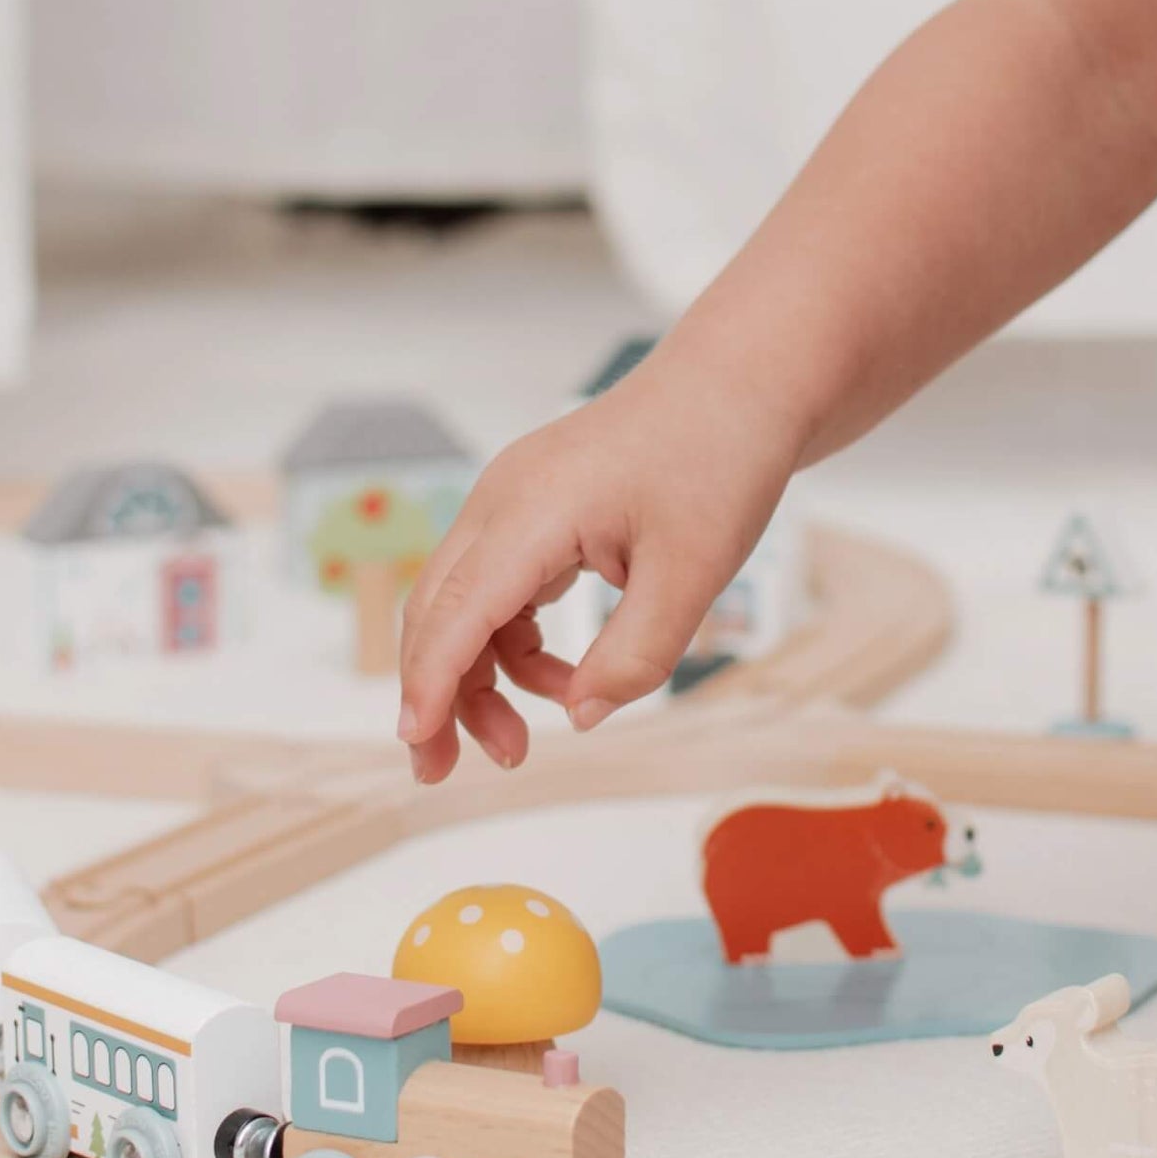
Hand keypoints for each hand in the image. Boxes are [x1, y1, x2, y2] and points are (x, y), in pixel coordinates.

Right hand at [395, 364, 798, 781]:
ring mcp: (512, 502)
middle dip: (435, 695)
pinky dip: (515, 644)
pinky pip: (498, 588)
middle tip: (444, 773)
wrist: (738, 384)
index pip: (456, 612)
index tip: (418, 747)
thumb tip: (582, 717)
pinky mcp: (533, 510)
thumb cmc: (718, 459)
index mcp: (531, 511)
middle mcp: (502, 502)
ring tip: (520, 743)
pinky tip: (564, 681)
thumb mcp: (695, 572)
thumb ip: (635, 655)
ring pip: (462, 604)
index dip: (431, 685)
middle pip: (437, 611)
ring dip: (479, 676)